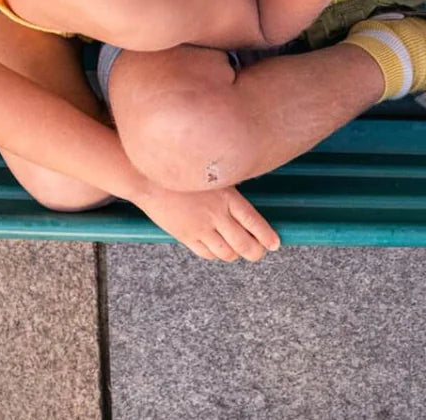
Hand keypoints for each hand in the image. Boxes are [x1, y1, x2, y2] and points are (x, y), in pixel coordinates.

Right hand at [136, 183, 280, 261]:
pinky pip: (206, 254)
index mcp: (227, 197)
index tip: (275, 243)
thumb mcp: (212, 177)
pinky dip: (216, 255)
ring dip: (236, 254)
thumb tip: (243, 208)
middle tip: (260, 252)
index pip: (255, 222)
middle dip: (256, 252)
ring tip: (240, 251)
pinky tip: (219, 250)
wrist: (150, 178)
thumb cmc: (182, 171)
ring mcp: (201, 228)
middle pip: (244, 243)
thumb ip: (228, 192)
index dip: (267, 236)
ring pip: (227, 253)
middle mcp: (217, 214)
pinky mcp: (186, 236)